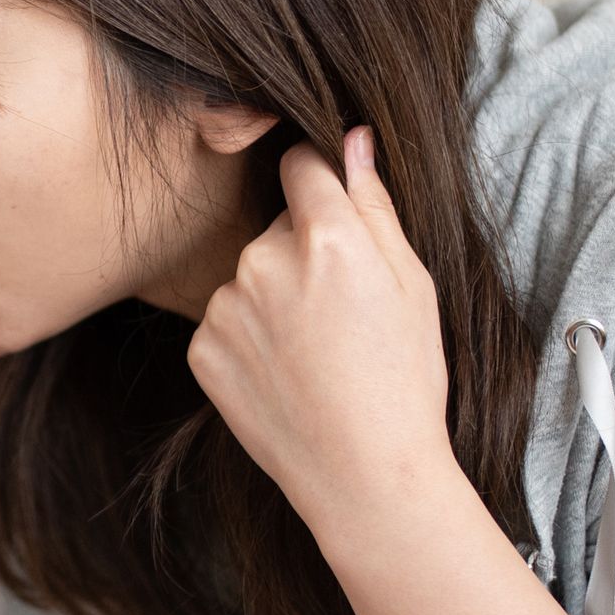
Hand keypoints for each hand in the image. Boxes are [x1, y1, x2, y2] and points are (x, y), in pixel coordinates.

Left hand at [187, 127, 457, 531]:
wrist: (365, 476)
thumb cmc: (405, 380)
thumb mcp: (412, 286)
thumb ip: (374, 205)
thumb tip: (352, 138)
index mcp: (327, 237)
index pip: (301, 164)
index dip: (318, 180)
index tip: (329, 204)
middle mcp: (264, 261)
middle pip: (279, 228)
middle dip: (305, 254)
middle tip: (342, 316)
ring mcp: (226, 306)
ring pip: (251, 278)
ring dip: (275, 299)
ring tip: (316, 355)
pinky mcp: (202, 349)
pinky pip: (227, 323)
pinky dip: (250, 341)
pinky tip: (286, 377)